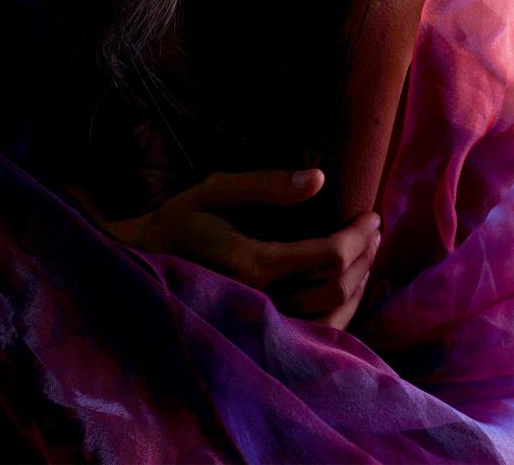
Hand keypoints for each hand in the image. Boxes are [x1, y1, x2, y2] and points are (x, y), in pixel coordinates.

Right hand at [107, 168, 381, 331]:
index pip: (327, 256)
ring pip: (330, 317)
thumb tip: (319, 179)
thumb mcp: (214, 190)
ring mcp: (260, 324)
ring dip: (358, 283)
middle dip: (364, 256)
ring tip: (366, 252)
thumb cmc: (177, 222)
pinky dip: (339, 308)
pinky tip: (345, 284)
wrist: (139, 267)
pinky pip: (313, 331)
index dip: (357, 236)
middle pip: (336, 287)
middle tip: (374, 228)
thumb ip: (265, 184)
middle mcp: (260, 301)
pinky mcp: (260, 334)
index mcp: (252, 263)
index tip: (372, 215)